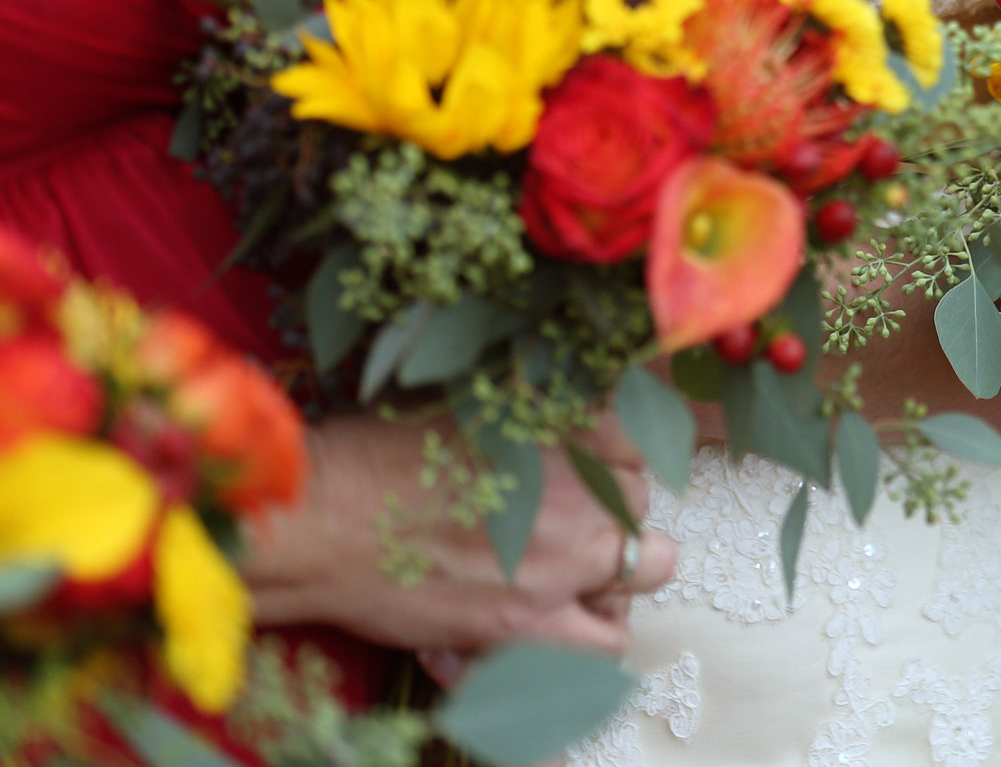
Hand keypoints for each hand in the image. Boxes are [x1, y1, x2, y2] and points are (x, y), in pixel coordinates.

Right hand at [242, 413, 676, 657]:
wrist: (317, 516)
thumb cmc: (382, 448)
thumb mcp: (476, 391)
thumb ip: (550, 392)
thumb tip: (620, 363)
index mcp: (577, 413)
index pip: (668, 422)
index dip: (669, 432)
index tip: (677, 439)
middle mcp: (585, 482)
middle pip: (644, 496)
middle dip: (612, 506)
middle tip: (556, 512)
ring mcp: (564, 554)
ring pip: (650, 565)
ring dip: (620, 567)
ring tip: (571, 567)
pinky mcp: (530, 620)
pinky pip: (608, 643)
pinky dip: (594, 636)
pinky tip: (563, 622)